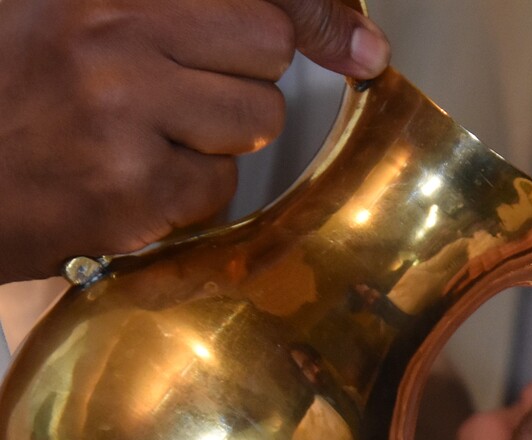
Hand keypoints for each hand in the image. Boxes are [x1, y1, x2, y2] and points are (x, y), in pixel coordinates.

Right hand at [0, 0, 388, 279]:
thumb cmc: (10, 87)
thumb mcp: (71, 12)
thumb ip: (168, 11)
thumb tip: (327, 32)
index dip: (318, 14)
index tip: (361, 49)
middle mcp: (111, 34)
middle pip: (267, 48)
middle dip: (243, 76)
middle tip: (185, 89)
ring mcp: (122, 114)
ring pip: (254, 123)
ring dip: (217, 138)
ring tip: (145, 135)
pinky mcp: (130, 192)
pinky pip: (219, 190)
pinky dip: (186, 194)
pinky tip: (128, 180)